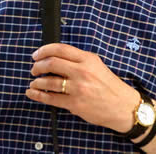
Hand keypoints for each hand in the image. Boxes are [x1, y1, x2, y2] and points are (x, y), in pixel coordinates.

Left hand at [25, 43, 139, 132]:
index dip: (43, 50)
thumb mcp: (96, 65)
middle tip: (34, 69)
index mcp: (87, 59)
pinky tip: (32, 93)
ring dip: (36, 82)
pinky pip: (51, 98)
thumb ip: (77, 60)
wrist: (124, 107)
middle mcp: (82, 72)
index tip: (36, 55)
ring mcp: (78, 88)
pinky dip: (38, 95)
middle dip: (38, 66)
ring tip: (34, 83)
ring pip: (49, 81)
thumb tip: (53, 57)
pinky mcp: (75, 104)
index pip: (60, 49)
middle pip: (51, 63)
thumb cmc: (109, 85)